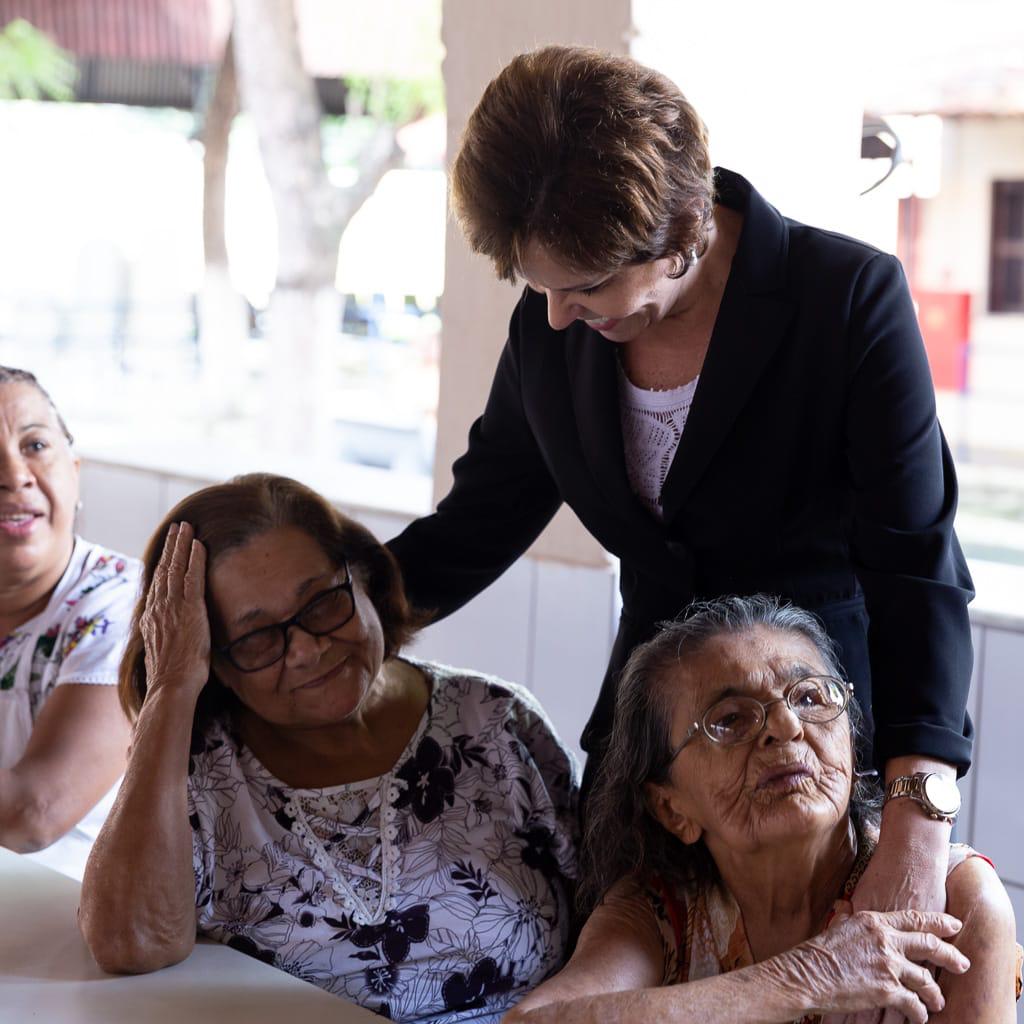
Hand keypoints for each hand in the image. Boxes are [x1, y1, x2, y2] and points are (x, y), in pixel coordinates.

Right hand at [140, 521, 209, 701]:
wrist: (171, 686)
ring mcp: (172, 606)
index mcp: (150, 618)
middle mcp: (158, 608)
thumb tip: (168, 637)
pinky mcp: (190, 609)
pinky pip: (193, 576)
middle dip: (170, 546)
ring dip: (181, 544)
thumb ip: (164, 638)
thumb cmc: (170, 678)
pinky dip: (195, 558)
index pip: (156, 585)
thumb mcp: (161, 652)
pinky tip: (199, 544)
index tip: (165, 552)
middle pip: (163, 569)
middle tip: (176, 528)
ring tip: (186, 527)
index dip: (161, 565)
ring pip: (175, 567)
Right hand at [828, 804, 951, 1023]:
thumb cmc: (817, 953)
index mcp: (873, 921)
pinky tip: (919, 1017)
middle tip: (963, 964)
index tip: (954, 925)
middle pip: (928, 945)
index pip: (914, 918)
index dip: (938, 922)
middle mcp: (884, 940)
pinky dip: (919, 1012)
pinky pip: (914, 1003)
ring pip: (925, 979)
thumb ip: (848, 919)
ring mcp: (888, 965)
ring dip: (934, 993)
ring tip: (938, 1001)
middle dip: (950, 955)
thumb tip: (847, 909)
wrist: (807, 976)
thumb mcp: (836, 928)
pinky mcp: (887, 990)